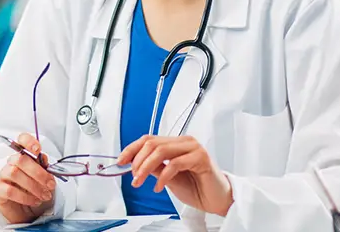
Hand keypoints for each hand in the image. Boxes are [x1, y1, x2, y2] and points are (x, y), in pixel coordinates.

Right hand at [0, 133, 56, 223]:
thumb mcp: (43, 178)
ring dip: (33, 186)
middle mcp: (11, 163)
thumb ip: (43, 167)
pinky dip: (25, 197)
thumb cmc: (34, 190)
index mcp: (23, 156)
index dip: (28, 142)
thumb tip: (43, 158)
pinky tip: (34, 201)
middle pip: (20, 159)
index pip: (22, 141)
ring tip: (43, 195)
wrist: (25, 211)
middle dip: (38, 173)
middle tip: (50, 184)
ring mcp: (3, 176)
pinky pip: (9, 190)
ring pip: (14, 173)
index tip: (37, 150)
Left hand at [117, 135, 233, 215]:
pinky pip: (174, 164)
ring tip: (140, 181)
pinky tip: (159, 186)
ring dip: (146, 167)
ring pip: (161, 151)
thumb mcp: (168, 177)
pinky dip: (163, 176)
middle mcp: (185, 141)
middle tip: (132, 176)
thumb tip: (134, 163)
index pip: (149, 139)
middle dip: (137, 161)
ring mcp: (194, 148)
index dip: (132, 149)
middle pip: (152, 143)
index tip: (120, 161)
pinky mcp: (201, 158)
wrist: (218, 200)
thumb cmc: (197, 188)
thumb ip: (154, 167)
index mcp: (176, 143)